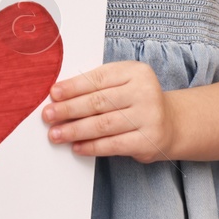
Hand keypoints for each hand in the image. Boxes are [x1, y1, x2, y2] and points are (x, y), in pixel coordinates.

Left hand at [41, 60, 176, 163]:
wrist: (170, 122)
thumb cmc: (136, 100)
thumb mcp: (123, 82)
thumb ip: (97, 86)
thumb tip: (59, 97)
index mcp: (135, 72)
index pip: (98, 79)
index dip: (73, 87)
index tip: (53, 94)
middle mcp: (145, 92)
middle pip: (98, 102)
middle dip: (69, 109)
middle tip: (48, 116)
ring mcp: (149, 117)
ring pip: (103, 125)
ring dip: (75, 131)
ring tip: (56, 134)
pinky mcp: (148, 141)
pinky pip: (113, 145)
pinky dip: (92, 147)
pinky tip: (76, 147)